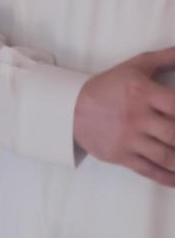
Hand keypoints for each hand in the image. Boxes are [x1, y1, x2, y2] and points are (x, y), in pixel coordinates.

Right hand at [74, 47, 174, 185]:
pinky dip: (169, 179)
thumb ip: (165, 58)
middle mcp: (136, 116)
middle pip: (174, 134)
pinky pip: (150, 171)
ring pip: (166, 157)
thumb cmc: (109, 86)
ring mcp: (128, 138)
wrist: (72, 107)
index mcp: (142, 92)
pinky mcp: (121, 156)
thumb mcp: (135, 66)